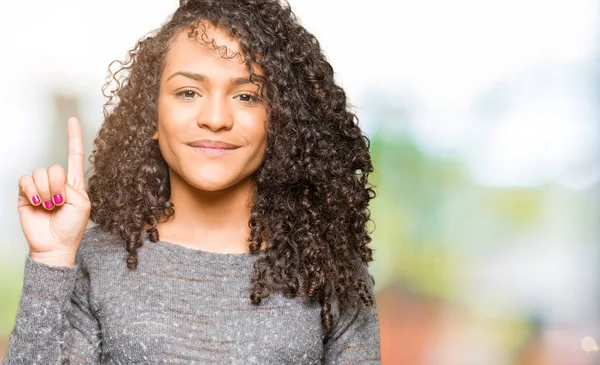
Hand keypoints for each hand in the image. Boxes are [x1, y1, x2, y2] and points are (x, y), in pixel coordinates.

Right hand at [17, 117, 90, 266]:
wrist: (55, 245)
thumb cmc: (71, 228)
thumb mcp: (82, 205)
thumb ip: (71, 187)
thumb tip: (54, 181)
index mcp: (74, 183)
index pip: (74, 155)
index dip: (74, 137)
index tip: (72, 119)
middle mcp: (57, 182)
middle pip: (55, 167)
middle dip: (57, 186)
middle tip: (58, 203)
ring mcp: (40, 187)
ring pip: (40, 173)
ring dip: (46, 191)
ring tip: (49, 206)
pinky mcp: (26, 194)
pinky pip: (26, 180)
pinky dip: (33, 191)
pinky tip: (37, 203)